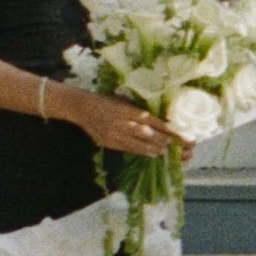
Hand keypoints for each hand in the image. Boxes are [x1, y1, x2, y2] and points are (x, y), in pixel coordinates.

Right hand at [64, 87, 181, 160]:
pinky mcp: (108, 142)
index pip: (148, 119)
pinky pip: (126, 148)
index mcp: (126, 109)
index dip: (162, 126)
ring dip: (151, 148)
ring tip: (164, 152)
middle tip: (173, 144)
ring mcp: (114, 134)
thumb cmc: (105, 101)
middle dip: (160, 139)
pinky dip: (139, 151)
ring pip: (136, 143)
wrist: (81, 107)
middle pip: (144, 132)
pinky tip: (149, 154)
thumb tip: (156, 118)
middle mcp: (121, 122)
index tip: (174, 130)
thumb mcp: (122, 101)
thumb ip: (137, 110)